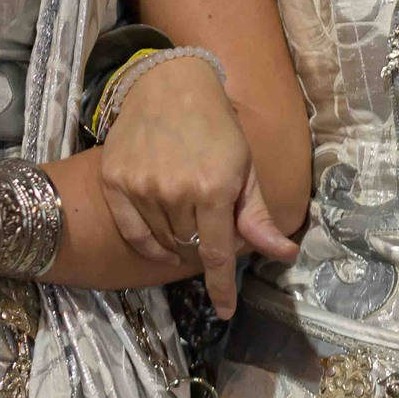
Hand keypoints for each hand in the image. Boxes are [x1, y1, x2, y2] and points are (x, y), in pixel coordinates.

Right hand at [99, 58, 298, 318]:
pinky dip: (147, 244)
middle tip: (208, 224)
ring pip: (161, 241)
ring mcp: (140, 186)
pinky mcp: (114, 180)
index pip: (216, 254)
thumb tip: (284, 254)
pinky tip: (160, 240)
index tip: (226, 311)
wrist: (169, 86)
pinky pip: (131, 231)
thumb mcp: (245, 168)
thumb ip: (257, 217)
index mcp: (212, 189)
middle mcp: (173, 191)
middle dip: (203, 247)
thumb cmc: (217, 126)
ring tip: (186, 218)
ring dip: (177, 242)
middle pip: (188, 247)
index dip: (222, 287)